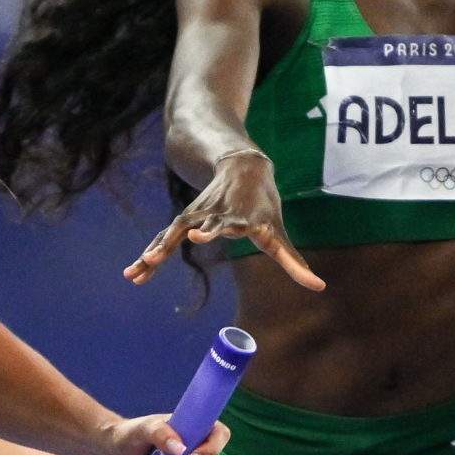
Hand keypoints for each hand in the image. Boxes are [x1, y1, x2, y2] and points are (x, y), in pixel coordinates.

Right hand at [123, 152, 322, 288]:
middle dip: (174, 242)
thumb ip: (293, 262)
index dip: (213, 230)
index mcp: (238, 217)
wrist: (242, 166)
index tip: (199, 236)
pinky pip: (164, 241)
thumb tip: (319, 288)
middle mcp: (213, 215)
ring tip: (138, 271)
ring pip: (172, 236)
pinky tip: (134, 274)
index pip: (226, 224)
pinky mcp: (184, 221)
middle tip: (159, 253)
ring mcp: (196, 216)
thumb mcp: (278, 232)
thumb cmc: (263, 204)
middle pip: (193, 229)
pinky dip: (150, 256)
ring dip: (155, 252)